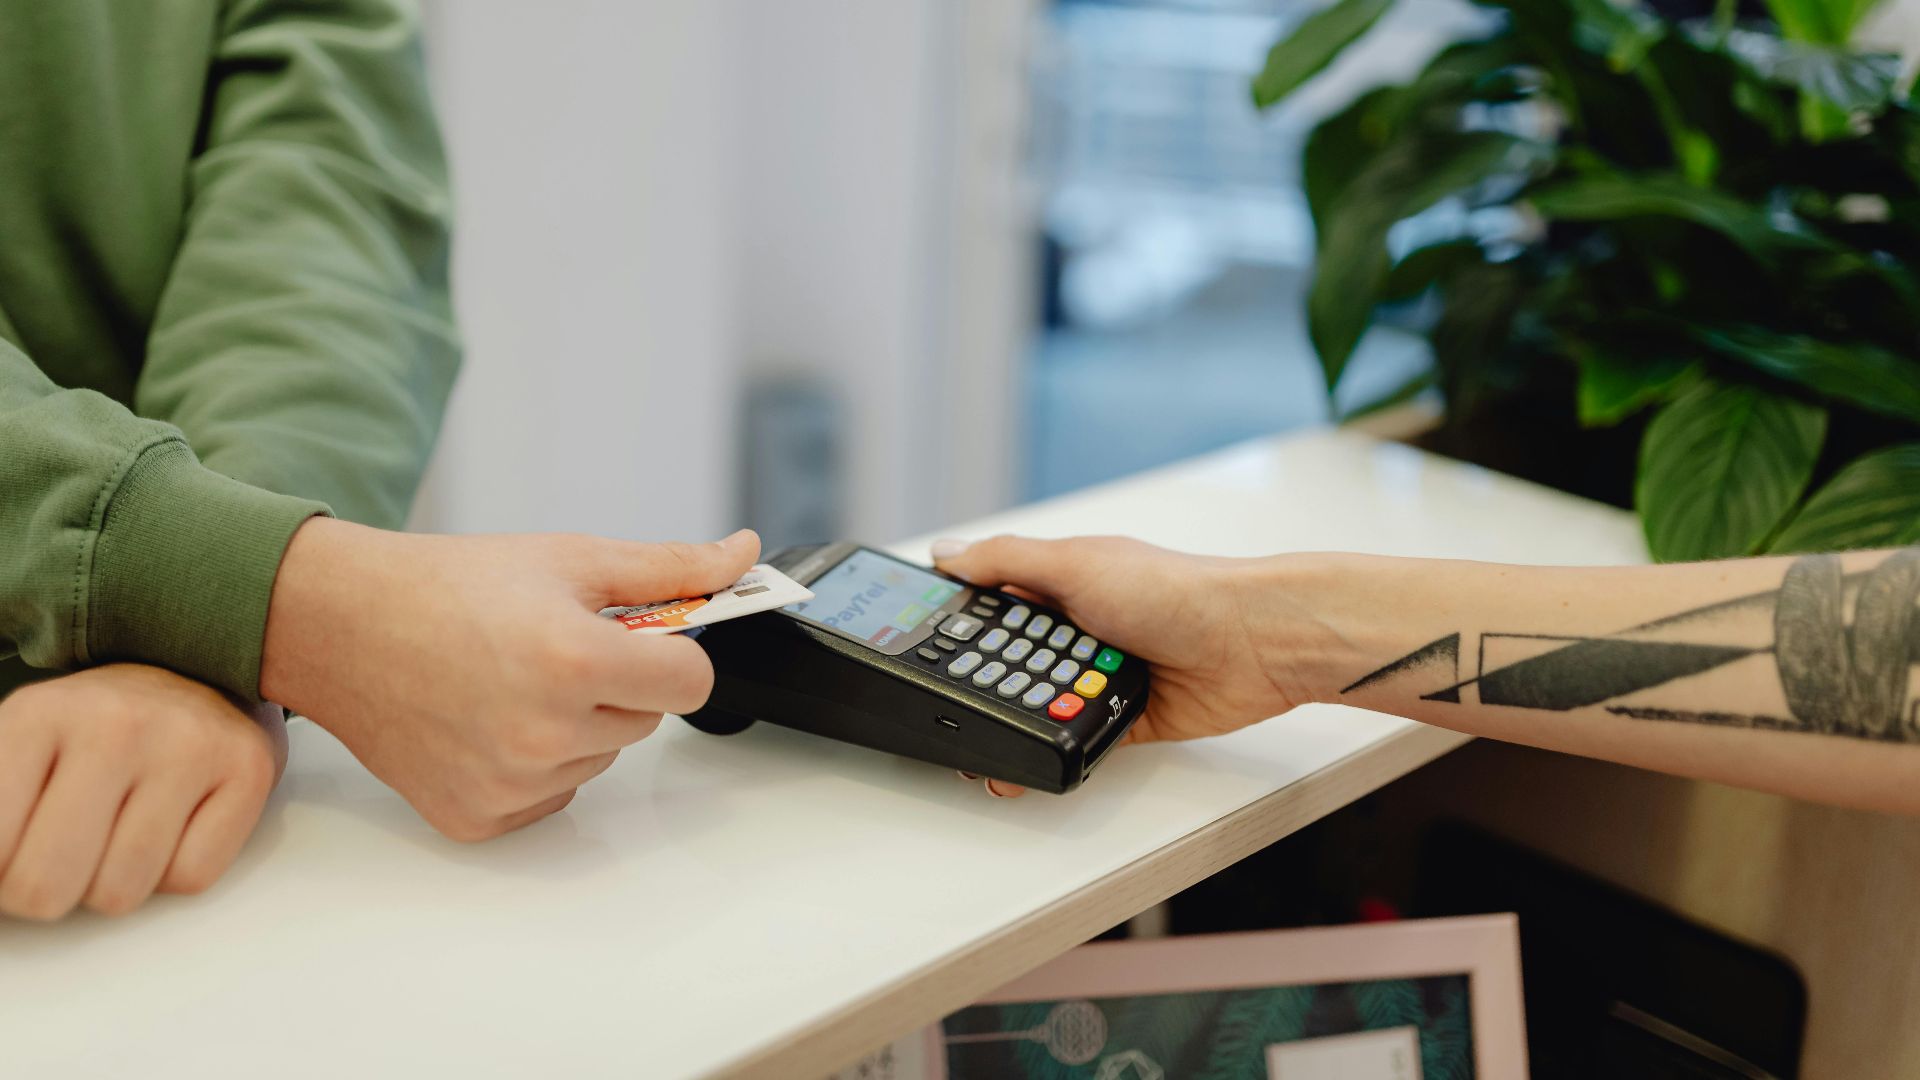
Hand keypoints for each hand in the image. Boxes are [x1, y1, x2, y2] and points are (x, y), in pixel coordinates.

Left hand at [0, 665, 282, 919]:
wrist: (197, 671)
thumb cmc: (99, 727)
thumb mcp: (20, 745)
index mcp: (40, 714)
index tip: (14, 855)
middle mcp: (117, 724)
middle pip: (48, 884)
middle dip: (46, 893)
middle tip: (59, 863)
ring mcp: (189, 746)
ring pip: (122, 891)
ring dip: (114, 884)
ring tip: (118, 838)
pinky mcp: (248, 769)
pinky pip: (192, 877)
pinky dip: (175, 872)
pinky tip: (172, 829)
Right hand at [262, 522, 758, 840]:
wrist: (338, 625)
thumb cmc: (446, 586)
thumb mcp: (568, 560)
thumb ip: (668, 567)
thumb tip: (742, 557)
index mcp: (574, 661)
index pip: (691, 683)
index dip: (673, 654)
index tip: (642, 639)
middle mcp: (544, 733)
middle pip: (645, 720)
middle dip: (618, 683)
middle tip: (552, 647)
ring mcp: (510, 783)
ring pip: (599, 758)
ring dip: (577, 724)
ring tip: (510, 680)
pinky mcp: (478, 818)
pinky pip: (551, 795)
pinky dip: (535, 765)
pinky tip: (487, 720)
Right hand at [933, 535, 1336, 795]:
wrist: (1252, 643)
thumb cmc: (1178, 590)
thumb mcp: (1077, 563)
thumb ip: (1007, 561)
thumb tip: (945, 553)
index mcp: (1063, 583)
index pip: (994, 603)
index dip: (961, 627)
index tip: (926, 650)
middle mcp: (1080, 627)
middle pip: (1012, 662)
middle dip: (987, 685)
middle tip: (954, 709)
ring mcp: (1101, 674)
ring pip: (1040, 706)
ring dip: (1020, 721)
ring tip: (985, 747)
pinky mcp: (1124, 716)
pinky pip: (1077, 740)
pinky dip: (1055, 750)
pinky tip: (1030, 762)